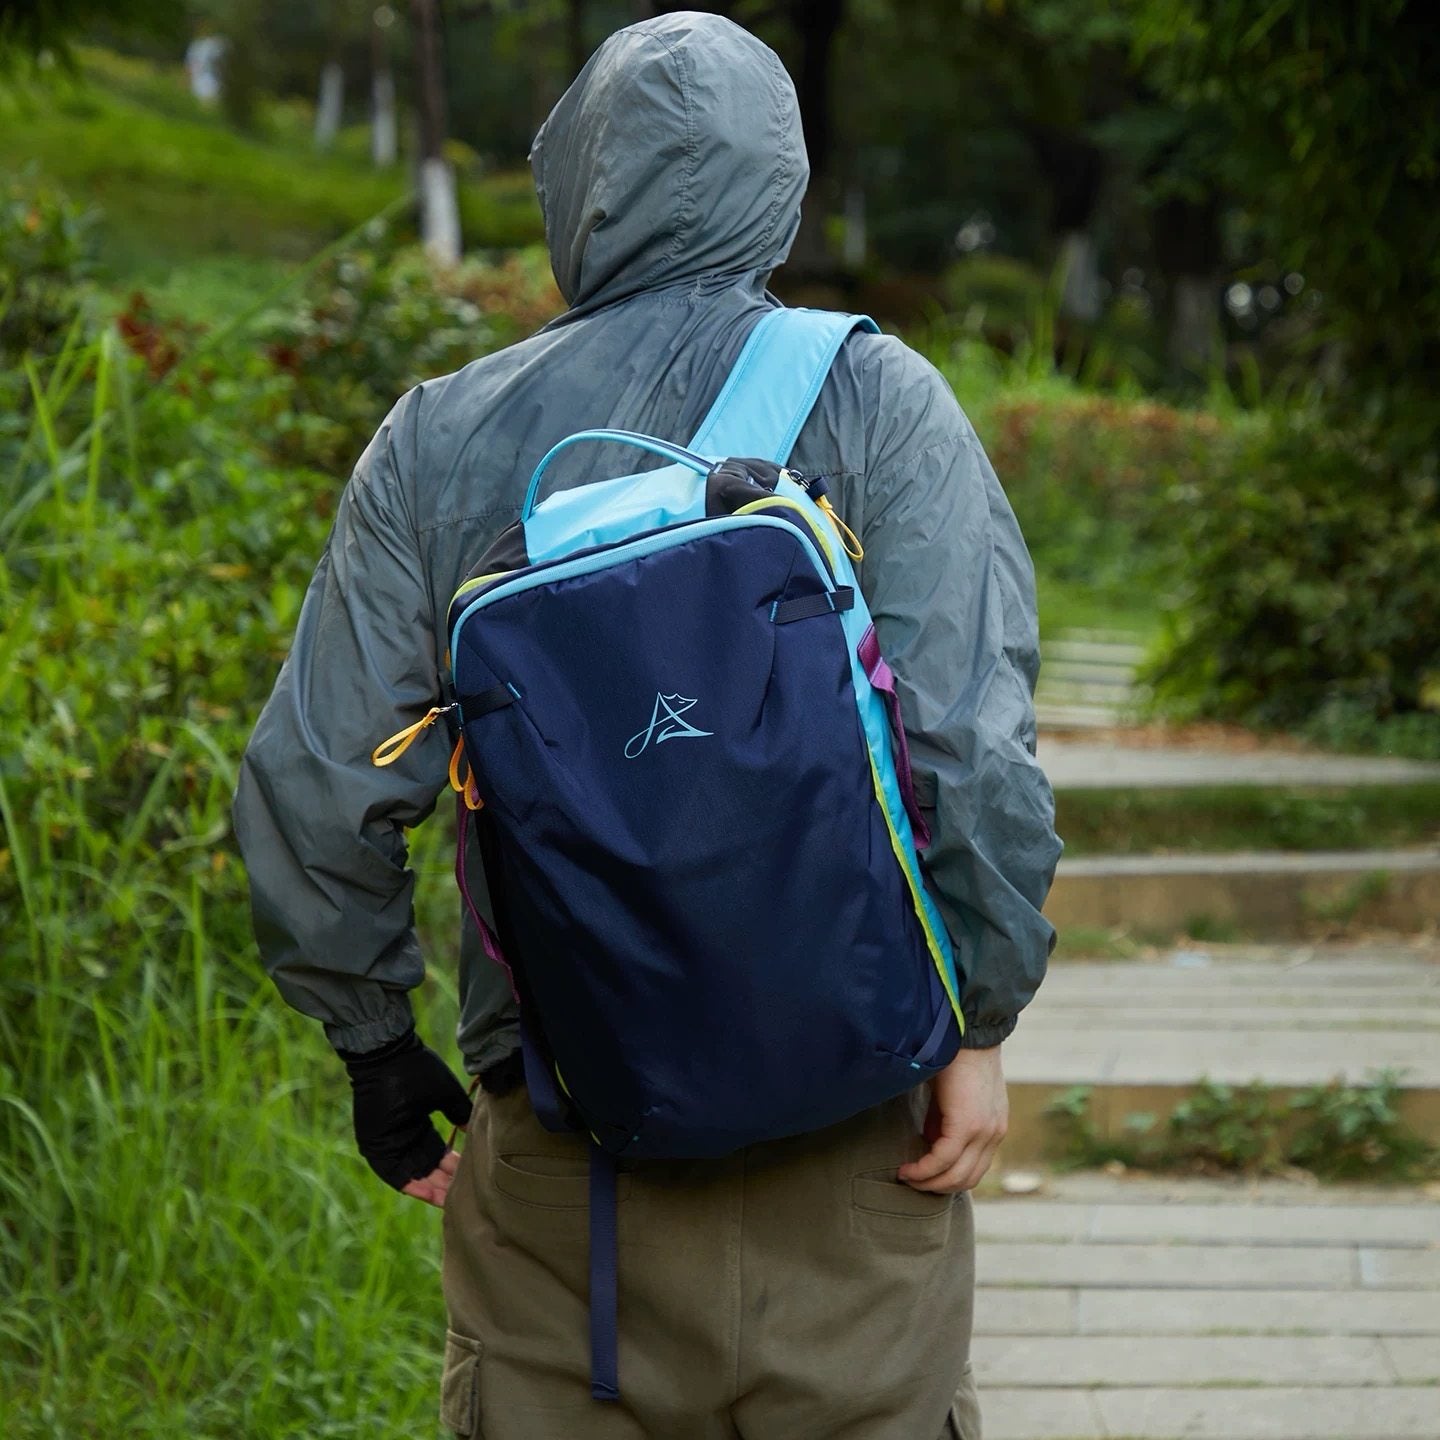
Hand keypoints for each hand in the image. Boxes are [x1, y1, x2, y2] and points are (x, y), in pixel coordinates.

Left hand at [340, 1029, 473, 1199]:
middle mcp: (404, 1136)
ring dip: (431, 1188)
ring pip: (413, 1173)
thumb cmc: (417, 1070)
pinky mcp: (375, 1146)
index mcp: (419, 1123)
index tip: (471, 1177)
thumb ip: (460, 1114)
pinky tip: (430, 1194)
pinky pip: (393, 1173)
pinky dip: (411, 1185)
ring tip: (451, 1201)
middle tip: (465, 1197)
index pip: (437, 1153)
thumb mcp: (446, 1094)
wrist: (389, 1056)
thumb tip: (477, 1131)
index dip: (453, 1166)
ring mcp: (389, 1143)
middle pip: (427, 1167)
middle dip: (445, 1182)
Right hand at [898, 1044, 1007, 1193]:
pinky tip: (907, 1169)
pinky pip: (942, 1160)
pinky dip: (923, 1170)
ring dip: (928, 1182)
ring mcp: (984, 1132)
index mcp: (994, 1126)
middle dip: (936, 1186)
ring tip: (907, 1177)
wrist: (965, 1030)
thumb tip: (930, 1141)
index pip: (974, 1169)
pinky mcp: (967, 1126)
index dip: (947, 1178)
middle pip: (966, 1179)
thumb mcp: (953, 1096)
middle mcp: (994, 1134)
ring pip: (955, 1176)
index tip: (923, 1175)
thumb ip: (945, 1120)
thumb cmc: (955, 1055)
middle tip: (912, 1181)